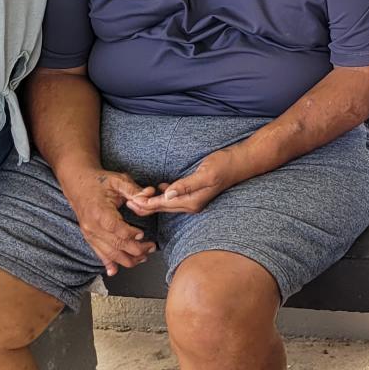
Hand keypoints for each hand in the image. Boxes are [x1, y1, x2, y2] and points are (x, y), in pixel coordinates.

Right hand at [55, 164, 156, 275]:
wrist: (77, 182)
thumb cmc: (99, 181)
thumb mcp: (118, 180)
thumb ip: (134, 190)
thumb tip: (149, 195)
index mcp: (99, 212)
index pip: (116, 229)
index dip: (131, 235)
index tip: (143, 234)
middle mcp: (92, 226)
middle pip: (115, 245)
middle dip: (136, 250)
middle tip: (151, 247)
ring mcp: (89, 234)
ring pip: (109, 254)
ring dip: (127, 259)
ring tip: (143, 257)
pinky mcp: (89, 237)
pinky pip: (98, 254)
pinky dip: (107, 263)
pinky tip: (114, 271)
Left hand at [128, 150, 245, 215]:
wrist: (240, 162)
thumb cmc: (225, 165)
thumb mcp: (205, 173)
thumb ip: (186, 185)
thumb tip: (167, 194)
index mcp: (192, 201)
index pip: (163, 204)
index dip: (146, 204)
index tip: (131, 202)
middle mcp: (192, 204)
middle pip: (162, 207)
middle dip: (145, 205)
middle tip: (127, 202)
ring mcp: (193, 200)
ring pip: (167, 203)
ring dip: (152, 201)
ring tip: (136, 198)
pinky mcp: (194, 194)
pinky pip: (174, 198)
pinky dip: (162, 195)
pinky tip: (156, 190)